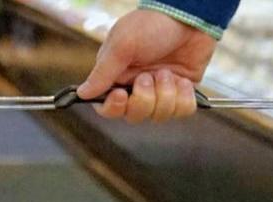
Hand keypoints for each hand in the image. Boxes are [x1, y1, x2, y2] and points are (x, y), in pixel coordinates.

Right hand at [77, 9, 217, 122]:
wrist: (190, 16)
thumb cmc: (152, 24)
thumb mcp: (122, 45)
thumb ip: (102, 73)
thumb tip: (82, 93)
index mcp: (117, 77)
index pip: (108, 108)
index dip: (114, 107)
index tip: (122, 95)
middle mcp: (137, 87)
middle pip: (134, 115)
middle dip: (144, 99)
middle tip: (149, 76)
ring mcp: (160, 92)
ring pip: (158, 115)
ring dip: (165, 94)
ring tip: (168, 72)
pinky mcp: (182, 93)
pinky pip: (181, 112)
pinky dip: (184, 98)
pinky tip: (183, 80)